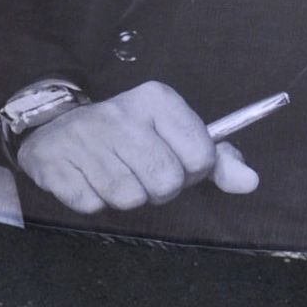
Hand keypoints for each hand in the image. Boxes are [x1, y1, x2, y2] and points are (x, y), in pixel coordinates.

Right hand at [13, 82, 259, 214]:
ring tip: (113, 172)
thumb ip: (216, 158)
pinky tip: (88, 177)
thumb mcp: (173, 134)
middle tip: (139, 170)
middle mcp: (122, 114)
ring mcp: (86, 138)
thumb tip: (250, 181)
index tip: (172, 159)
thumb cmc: (127, 134)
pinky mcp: (57, 163)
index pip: (201, 157)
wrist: (57, 125)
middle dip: (156, 188)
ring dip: (125, 197)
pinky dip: (93, 200)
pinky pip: (93, 205)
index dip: (191, 171)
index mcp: (157, 100)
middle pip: (166, 184)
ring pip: (129, 199)